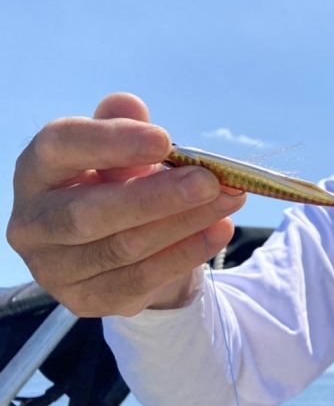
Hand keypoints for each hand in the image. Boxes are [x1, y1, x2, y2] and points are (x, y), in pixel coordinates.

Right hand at [6, 93, 244, 316]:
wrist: (122, 246)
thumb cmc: (118, 183)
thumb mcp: (122, 150)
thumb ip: (125, 127)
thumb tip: (130, 105)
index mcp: (38, 171)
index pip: (60, 148)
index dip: (111, 142)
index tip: (165, 140)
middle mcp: (32, 223)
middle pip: (88, 213)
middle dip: (156, 197)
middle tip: (209, 180)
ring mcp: (55, 268)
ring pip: (123, 248)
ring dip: (184, 222)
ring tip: (229, 199)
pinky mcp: (87, 300)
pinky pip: (142, 279)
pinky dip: (187, 252)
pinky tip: (220, 229)